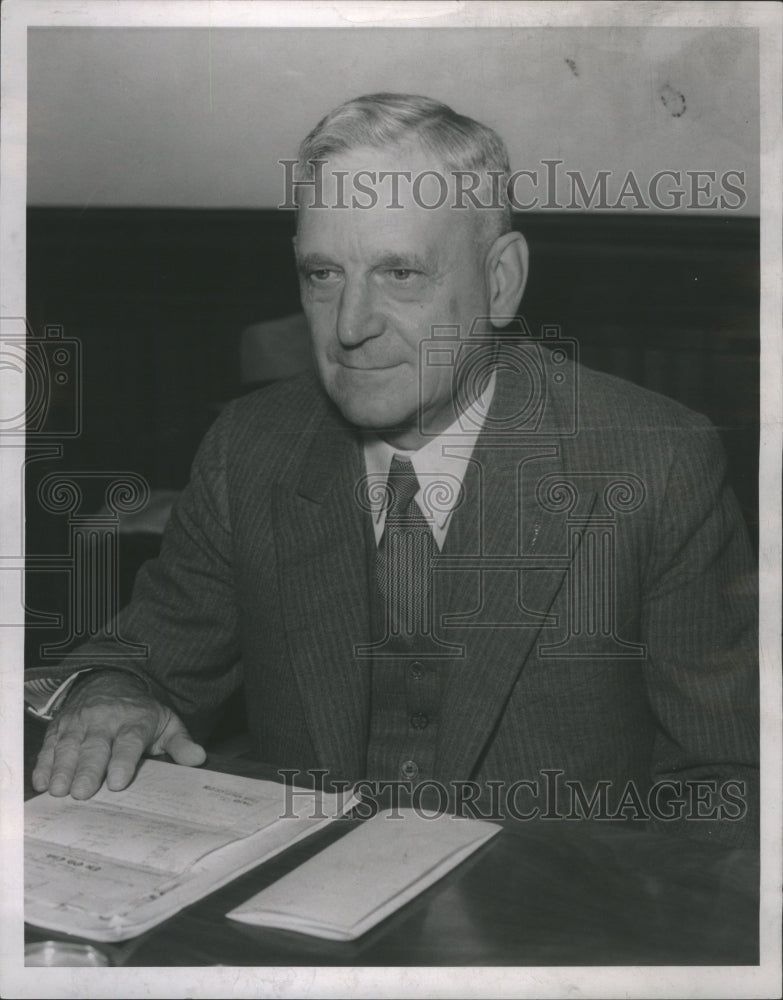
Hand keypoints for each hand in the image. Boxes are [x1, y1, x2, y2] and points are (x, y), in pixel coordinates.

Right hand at [31, 671, 205, 798]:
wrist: (111, 681)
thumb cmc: (142, 713)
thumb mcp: (167, 723)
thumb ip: (181, 743)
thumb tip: (199, 758)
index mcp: (134, 721)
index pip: (128, 742)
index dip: (122, 761)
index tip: (117, 782)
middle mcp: (104, 720)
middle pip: (95, 747)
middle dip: (87, 770)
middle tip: (82, 793)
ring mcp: (79, 722)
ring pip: (69, 746)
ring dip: (62, 769)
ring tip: (58, 791)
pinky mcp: (60, 726)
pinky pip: (50, 744)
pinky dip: (44, 763)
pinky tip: (41, 781)